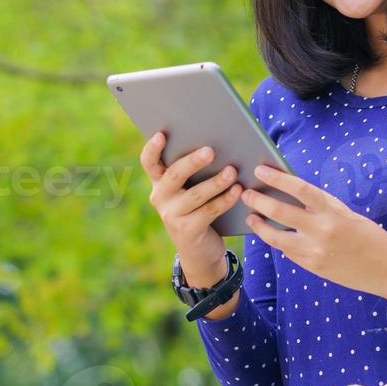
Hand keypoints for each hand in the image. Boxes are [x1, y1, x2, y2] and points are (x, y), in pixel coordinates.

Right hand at [139, 130, 241, 281]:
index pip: (149, 162)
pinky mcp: (187, 230)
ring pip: (195, 194)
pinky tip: (238, 191)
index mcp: (159, 182)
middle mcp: (160, 197)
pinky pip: (209, 211)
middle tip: (211, 151)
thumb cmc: (199, 209)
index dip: (152, 149)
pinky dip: (225, 200)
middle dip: (193, 162)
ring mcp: (172, 215)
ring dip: (216, 182)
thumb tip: (218, 146)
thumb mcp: (191, 190)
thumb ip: (195, 172)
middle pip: (175, 175)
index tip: (162, 134)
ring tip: (232, 171)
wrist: (200, 251)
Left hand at [241, 164, 386, 307]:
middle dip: (258, 201)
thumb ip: (320, 207)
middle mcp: (322, 230)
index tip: (260, 170)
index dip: (276, 178)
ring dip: (259, 226)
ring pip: (274, 237)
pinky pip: (287, 252)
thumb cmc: (367, 236)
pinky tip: (271, 234)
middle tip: (245, 193)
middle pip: (279, 212)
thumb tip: (289, 195)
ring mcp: (315, 251)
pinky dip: (277, 241)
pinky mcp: (312, 267)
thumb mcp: (346, 214)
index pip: (299, 188)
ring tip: (251, 217)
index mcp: (333, 210)